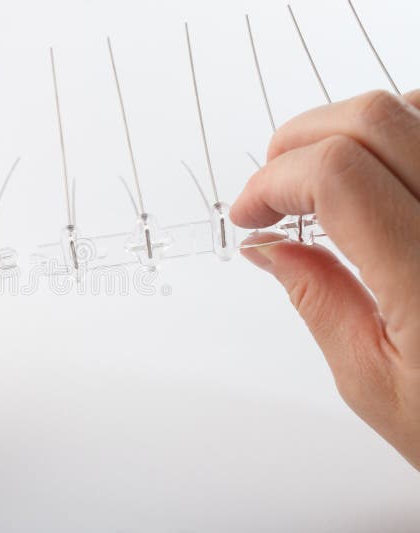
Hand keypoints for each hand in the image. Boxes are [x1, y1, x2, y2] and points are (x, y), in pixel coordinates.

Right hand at [232, 90, 419, 469]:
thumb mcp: (376, 384)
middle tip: (272, 189)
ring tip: (322, 177)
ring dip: (351, 129)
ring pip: (419, 106)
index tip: (250, 214)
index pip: (336, 176)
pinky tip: (385, 167)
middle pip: (374, 120)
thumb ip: (318, 301)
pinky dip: (407, 125)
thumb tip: (267, 246)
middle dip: (298, 142)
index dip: (273, 182)